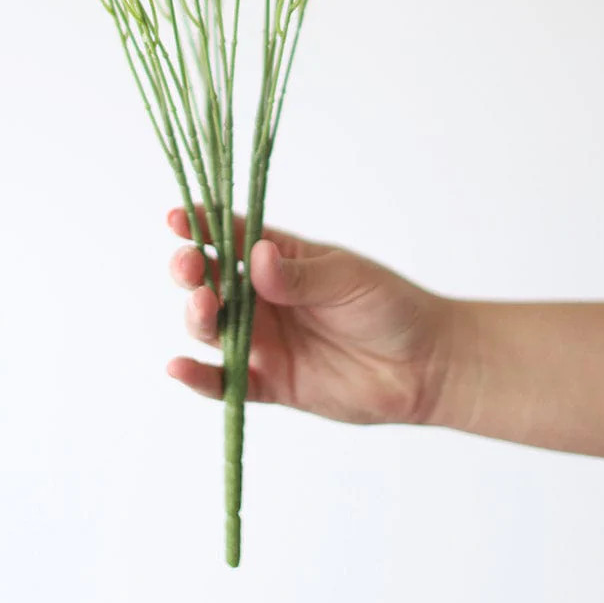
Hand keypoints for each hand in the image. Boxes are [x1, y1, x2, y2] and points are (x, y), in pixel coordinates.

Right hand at [165, 207, 452, 425]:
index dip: (200, 226)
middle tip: (190, 267)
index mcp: (279, 259)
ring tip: (203, 308)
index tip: (177, 219)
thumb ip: (300, 275)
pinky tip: (179, 367)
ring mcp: (263, 341)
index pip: (230, 237)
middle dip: (190, 271)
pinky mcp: (269, 383)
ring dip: (196, 316)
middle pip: (209, 281)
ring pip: (210, 328)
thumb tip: (256, 258)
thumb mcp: (347, 278)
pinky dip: (198, 378)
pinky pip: (225, 382)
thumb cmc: (390, 306)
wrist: (425, 366)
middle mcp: (261, 298)